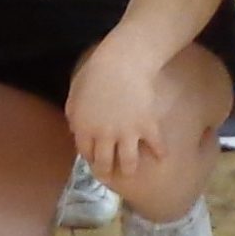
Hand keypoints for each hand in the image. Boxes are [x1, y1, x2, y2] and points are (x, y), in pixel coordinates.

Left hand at [66, 30, 167, 185]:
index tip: (94, 158)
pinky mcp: (147, 127)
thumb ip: (73, 113)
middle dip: (107, 171)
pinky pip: (156, 146)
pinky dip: (160, 152)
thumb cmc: (95, 72)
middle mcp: (104, 136)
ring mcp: (127, 134)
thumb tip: (74, 128)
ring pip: (128, 164)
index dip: (89, 157)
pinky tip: (161, 156)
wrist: (121, 62)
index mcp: (84, 127)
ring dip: (129, 170)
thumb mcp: (75, 92)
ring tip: (132, 171)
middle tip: (111, 173)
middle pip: (105, 164)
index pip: (85, 153)